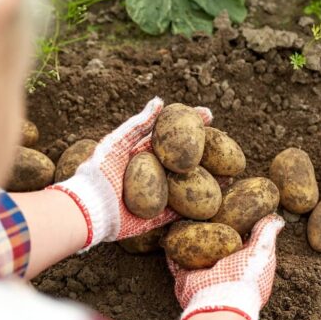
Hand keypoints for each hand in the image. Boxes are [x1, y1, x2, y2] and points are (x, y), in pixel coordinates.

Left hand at [48, 97, 212, 248]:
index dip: (189, 127)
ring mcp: (155, 197)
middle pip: (183, 162)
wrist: (89, 207)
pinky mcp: (155, 218)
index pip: (171, 137)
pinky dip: (197, 208)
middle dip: (205, 155)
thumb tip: (160, 101)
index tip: (209, 115)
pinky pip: (180, 212)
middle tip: (227, 147)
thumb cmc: (100, 171)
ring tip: (231, 174)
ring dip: (208, 182)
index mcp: (141, 155)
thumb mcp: (118, 142)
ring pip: (186, 188)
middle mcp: (151, 175)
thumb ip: (138, 124)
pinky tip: (216, 201)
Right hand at [169, 214, 284, 319]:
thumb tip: (276, 218)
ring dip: (190, 238)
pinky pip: (177, 260)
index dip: (237, 225)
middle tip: (204, 208)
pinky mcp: (186, 276)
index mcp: (245, 264)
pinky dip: (172, 249)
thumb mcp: (262, 252)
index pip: (241, 240)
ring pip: (195, 251)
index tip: (231, 206)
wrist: (220, 303)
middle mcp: (224, 269)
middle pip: (216, 244)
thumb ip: (266, 234)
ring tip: (185, 218)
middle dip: (211, 230)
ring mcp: (204, 273)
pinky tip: (169, 234)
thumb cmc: (246, 278)